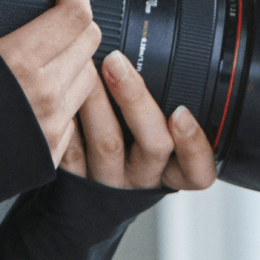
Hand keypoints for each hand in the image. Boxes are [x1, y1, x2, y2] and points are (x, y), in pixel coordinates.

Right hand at [0, 0, 103, 166]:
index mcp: (18, 66)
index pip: (74, 14)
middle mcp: (45, 96)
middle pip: (90, 40)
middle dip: (75, 15)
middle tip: (51, 8)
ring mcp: (51, 128)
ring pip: (88, 76)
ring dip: (74, 55)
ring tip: (44, 48)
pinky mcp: (49, 153)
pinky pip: (74, 113)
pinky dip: (66, 93)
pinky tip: (37, 87)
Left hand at [60, 50, 220, 191]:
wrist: (83, 199)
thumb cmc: (127, 155)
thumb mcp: (154, 141)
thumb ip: (162, 111)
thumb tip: (147, 61)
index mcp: (171, 171)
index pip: (198, 170)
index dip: (194, 144)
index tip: (182, 113)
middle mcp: (143, 179)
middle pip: (153, 146)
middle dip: (136, 99)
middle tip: (116, 62)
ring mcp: (109, 182)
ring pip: (108, 144)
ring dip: (96, 101)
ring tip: (85, 67)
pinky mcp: (76, 181)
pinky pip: (72, 151)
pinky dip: (68, 119)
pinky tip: (62, 94)